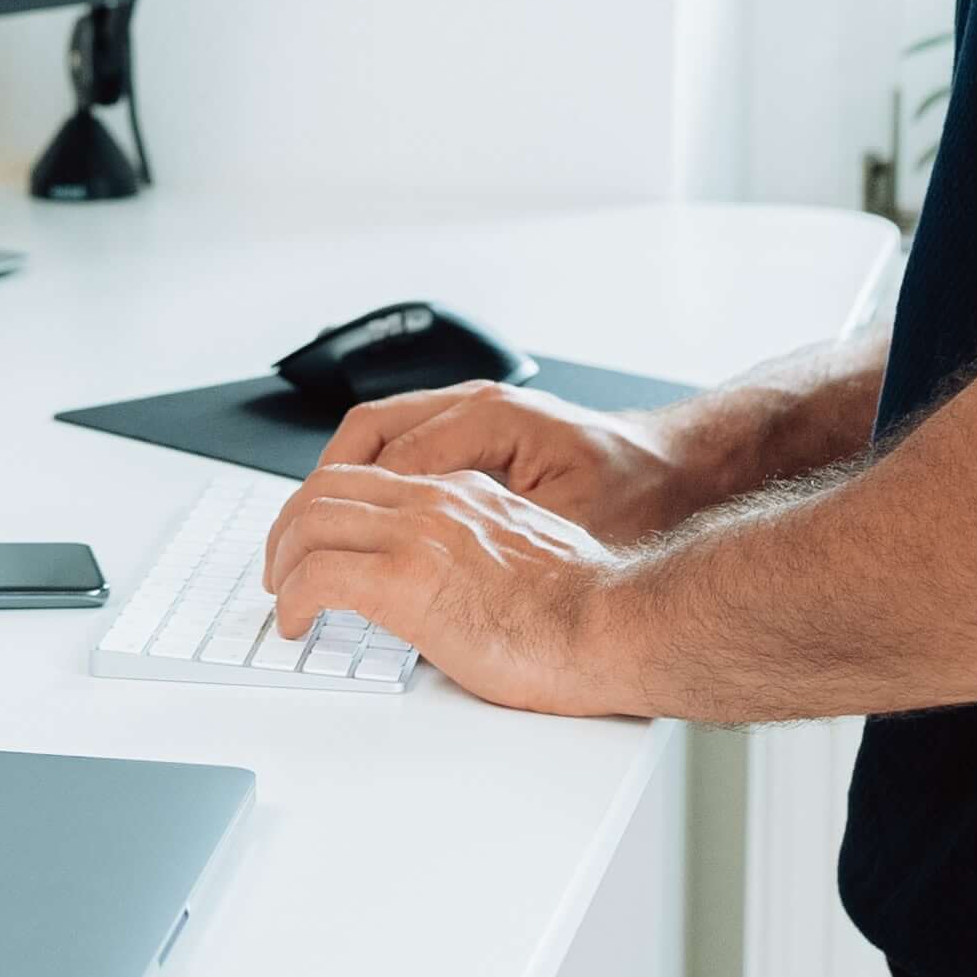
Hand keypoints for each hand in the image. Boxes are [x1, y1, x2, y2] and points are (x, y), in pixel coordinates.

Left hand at [261, 464, 637, 715]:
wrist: (614, 624)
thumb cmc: (588, 608)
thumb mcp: (527, 555)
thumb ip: (483, 553)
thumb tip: (456, 587)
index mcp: (464, 493)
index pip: (370, 477)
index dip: (327, 507)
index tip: (316, 540)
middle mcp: (436, 502)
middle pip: (326, 487)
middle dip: (288, 527)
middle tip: (281, 568)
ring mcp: (419, 537)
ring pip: (312, 520)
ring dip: (283, 560)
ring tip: (283, 599)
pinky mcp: (408, 582)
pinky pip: (319, 576)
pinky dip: (293, 600)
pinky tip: (297, 625)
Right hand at [316, 381, 690, 542]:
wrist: (684, 470)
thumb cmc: (638, 494)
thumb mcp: (565, 529)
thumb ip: (491, 543)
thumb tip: (427, 570)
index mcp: (488, 419)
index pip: (384, 456)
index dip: (341, 511)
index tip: (312, 559)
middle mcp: (474, 406)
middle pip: (365, 434)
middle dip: (320, 492)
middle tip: (293, 549)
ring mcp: (475, 416)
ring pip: (379, 437)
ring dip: (343, 485)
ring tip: (314, 538)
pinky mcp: (482, 438)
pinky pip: (406, 449)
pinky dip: (375, 482)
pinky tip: (368, 526)